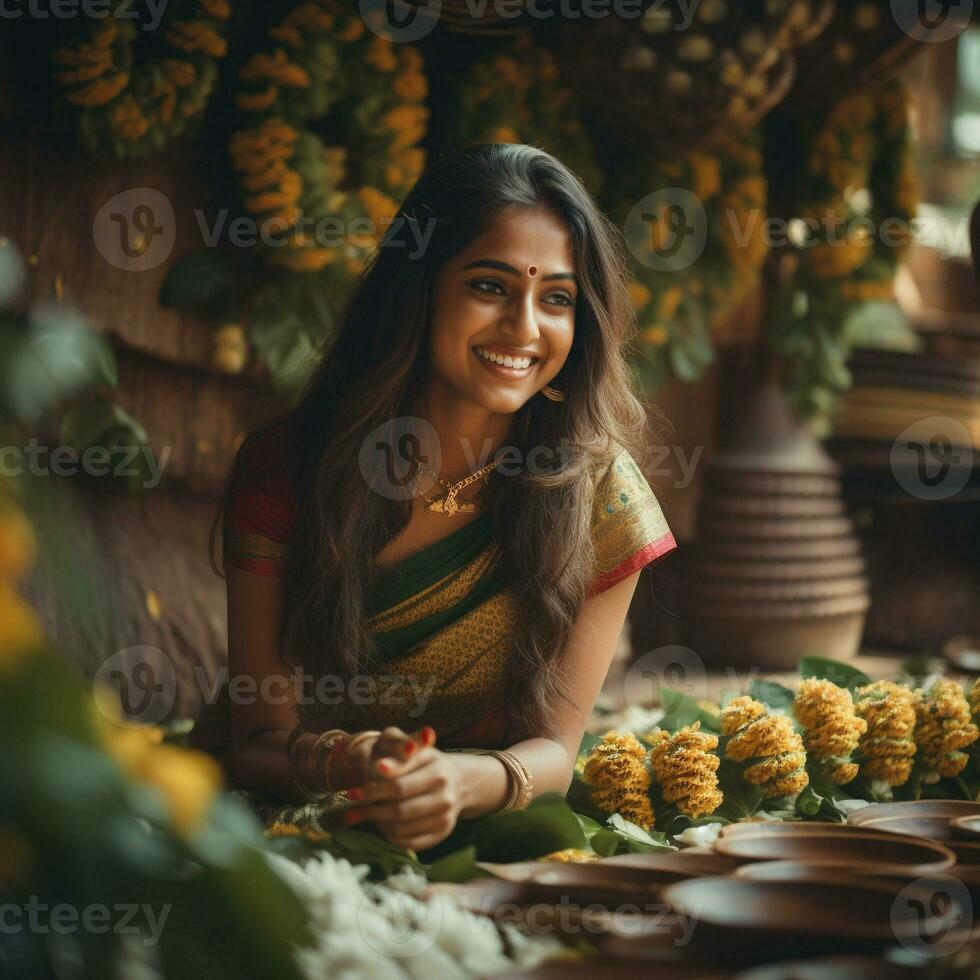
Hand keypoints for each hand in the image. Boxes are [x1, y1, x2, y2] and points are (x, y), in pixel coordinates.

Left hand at [343, 727, 465, 851]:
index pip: (398, 786)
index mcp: (438, 772)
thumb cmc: (426, 762)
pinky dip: (390, 836)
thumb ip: (398, 755)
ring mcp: (445, 818)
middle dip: (371, 810)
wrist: (456, 780)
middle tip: (351, 810)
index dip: (372, 791)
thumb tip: (381, 766)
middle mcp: (445, 797)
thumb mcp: (414, 750)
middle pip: (399, 811)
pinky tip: (382, 824)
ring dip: (378, 823)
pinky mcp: (441, 834)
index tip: (351, 793)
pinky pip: (408, 843)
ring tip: (366, 814)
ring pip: (401, 829)